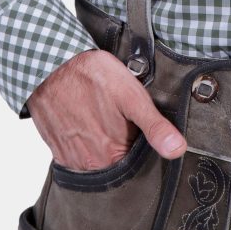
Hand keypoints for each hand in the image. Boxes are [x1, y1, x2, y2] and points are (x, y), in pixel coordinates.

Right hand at [26, 49, 186, 170]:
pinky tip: (88, 119)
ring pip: (98, 158)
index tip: (140, 126)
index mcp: (112, 155)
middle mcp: (90, 164)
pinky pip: (79, 154)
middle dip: (124, 143)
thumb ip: (155, 126)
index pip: (137, 163)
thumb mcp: (132, 96)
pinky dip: (86, 140)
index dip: (143, 144)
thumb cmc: (93, 76)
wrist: (52, 66)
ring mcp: (71, 159)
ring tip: (104, 115)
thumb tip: (178, 149)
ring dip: (104, 142)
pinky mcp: (57, 150)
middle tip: (121, 117)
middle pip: (117, 162)